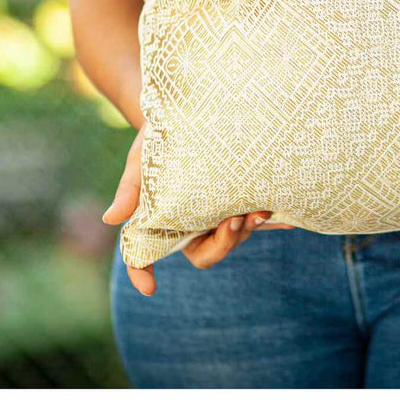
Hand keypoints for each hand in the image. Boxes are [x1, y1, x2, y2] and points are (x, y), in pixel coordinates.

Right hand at [101, 123, 292, 294]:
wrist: (184, 112)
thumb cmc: (154, 139)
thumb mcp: (141, 160)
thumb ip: (130, 189)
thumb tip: (110, 219)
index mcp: (160, 220)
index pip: (144, 254)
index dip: (143, 272)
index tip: (149, 288)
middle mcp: (190, 223)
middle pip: (205, 253)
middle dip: (223, 244)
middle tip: (235, 221)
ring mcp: (216, 214)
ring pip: (234, 237)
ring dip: (248, 229)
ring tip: (261, 210)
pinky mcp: (239, 199)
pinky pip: (257, 217)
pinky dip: (274, 220)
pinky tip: (289, 218)